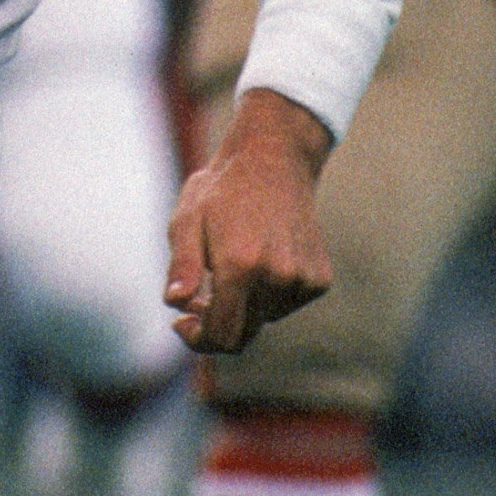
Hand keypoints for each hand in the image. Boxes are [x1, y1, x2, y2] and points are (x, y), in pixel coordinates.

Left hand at [164, 88, 336, 353]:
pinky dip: (270, 292)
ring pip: (264, 317)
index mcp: (241, 265)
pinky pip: (286, 303)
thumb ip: (181, 266)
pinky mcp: (320, 278)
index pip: (222, 335)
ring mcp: (302, 279)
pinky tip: (264, 256)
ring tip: (235, 260)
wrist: (274, 157)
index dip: (199, 339)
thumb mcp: (188, 219)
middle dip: (218, 321)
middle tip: (201, 294)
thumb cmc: (222, 189)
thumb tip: (175, 303)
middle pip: (244, 333)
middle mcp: (277, 277)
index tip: (183, 324)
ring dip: (244, 303)